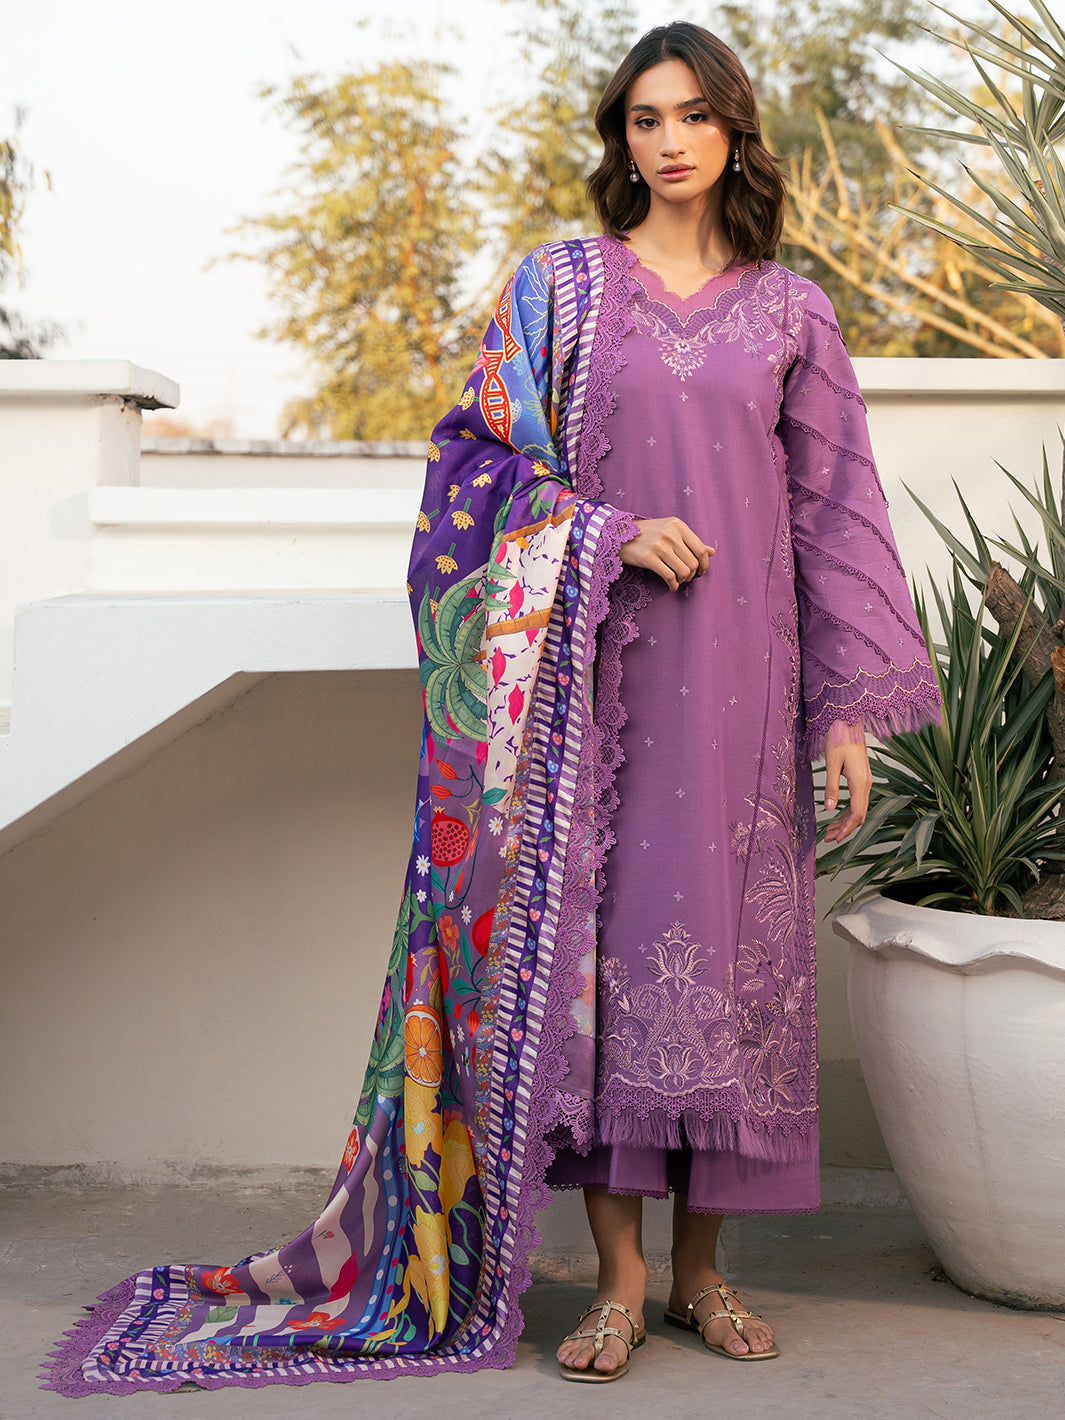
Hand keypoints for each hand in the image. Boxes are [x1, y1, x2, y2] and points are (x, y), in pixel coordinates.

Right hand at [620, 516, 713, 590]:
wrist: (618, 535)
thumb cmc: (646, 534)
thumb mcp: (670, 531)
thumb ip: (691, 541)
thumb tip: (713, 552)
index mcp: (678, 525)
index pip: (700, 550)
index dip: (704, 565)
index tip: (701, 572)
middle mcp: (670, 534)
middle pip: (693, 562)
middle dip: (693, 575)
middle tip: (686, 578)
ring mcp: (659, 546)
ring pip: (684, 571)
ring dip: (683, 580)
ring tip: (678, 581)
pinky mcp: (649, 558)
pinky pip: (669, 577)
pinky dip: (673, 585)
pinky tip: (671, 586)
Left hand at [822, 722, 870, 843]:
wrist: (848, 722)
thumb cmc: (839, 739)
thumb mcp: (831, 764)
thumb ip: (831, 787)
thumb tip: (830, 809)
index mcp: (860, 782)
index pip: (857, 814)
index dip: (847, 829)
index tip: (836, 838)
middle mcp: (866, 783)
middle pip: (859, 815)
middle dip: (845, 828)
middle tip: (828, 838)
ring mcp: (865, 781)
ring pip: (858, 808)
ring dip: (845, 821)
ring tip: (829, 830)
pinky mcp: (861, 777)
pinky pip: (857, 800)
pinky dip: (847, 810)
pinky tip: (836, 815)